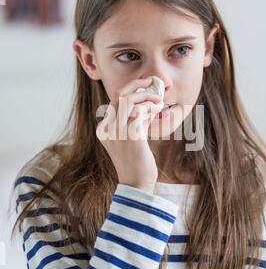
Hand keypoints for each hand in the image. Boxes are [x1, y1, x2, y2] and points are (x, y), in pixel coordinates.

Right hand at [96, 77, 163, 192]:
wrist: (136, 184)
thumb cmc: (136, 162)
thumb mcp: (133, 138)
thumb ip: (137, 121)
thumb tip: (149, 104)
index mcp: (104, 129)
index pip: (115, 100)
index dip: (131, 89)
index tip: (146, 86)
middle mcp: (107, 129)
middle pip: (119, 95)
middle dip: (138, 85)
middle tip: (153, 83)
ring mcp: (117, 132)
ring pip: (128, 100)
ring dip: (145, 96)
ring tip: (158, 100)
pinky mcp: (131, 136)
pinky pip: (139, 112)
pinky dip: (150, 108)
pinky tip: (157, 111)